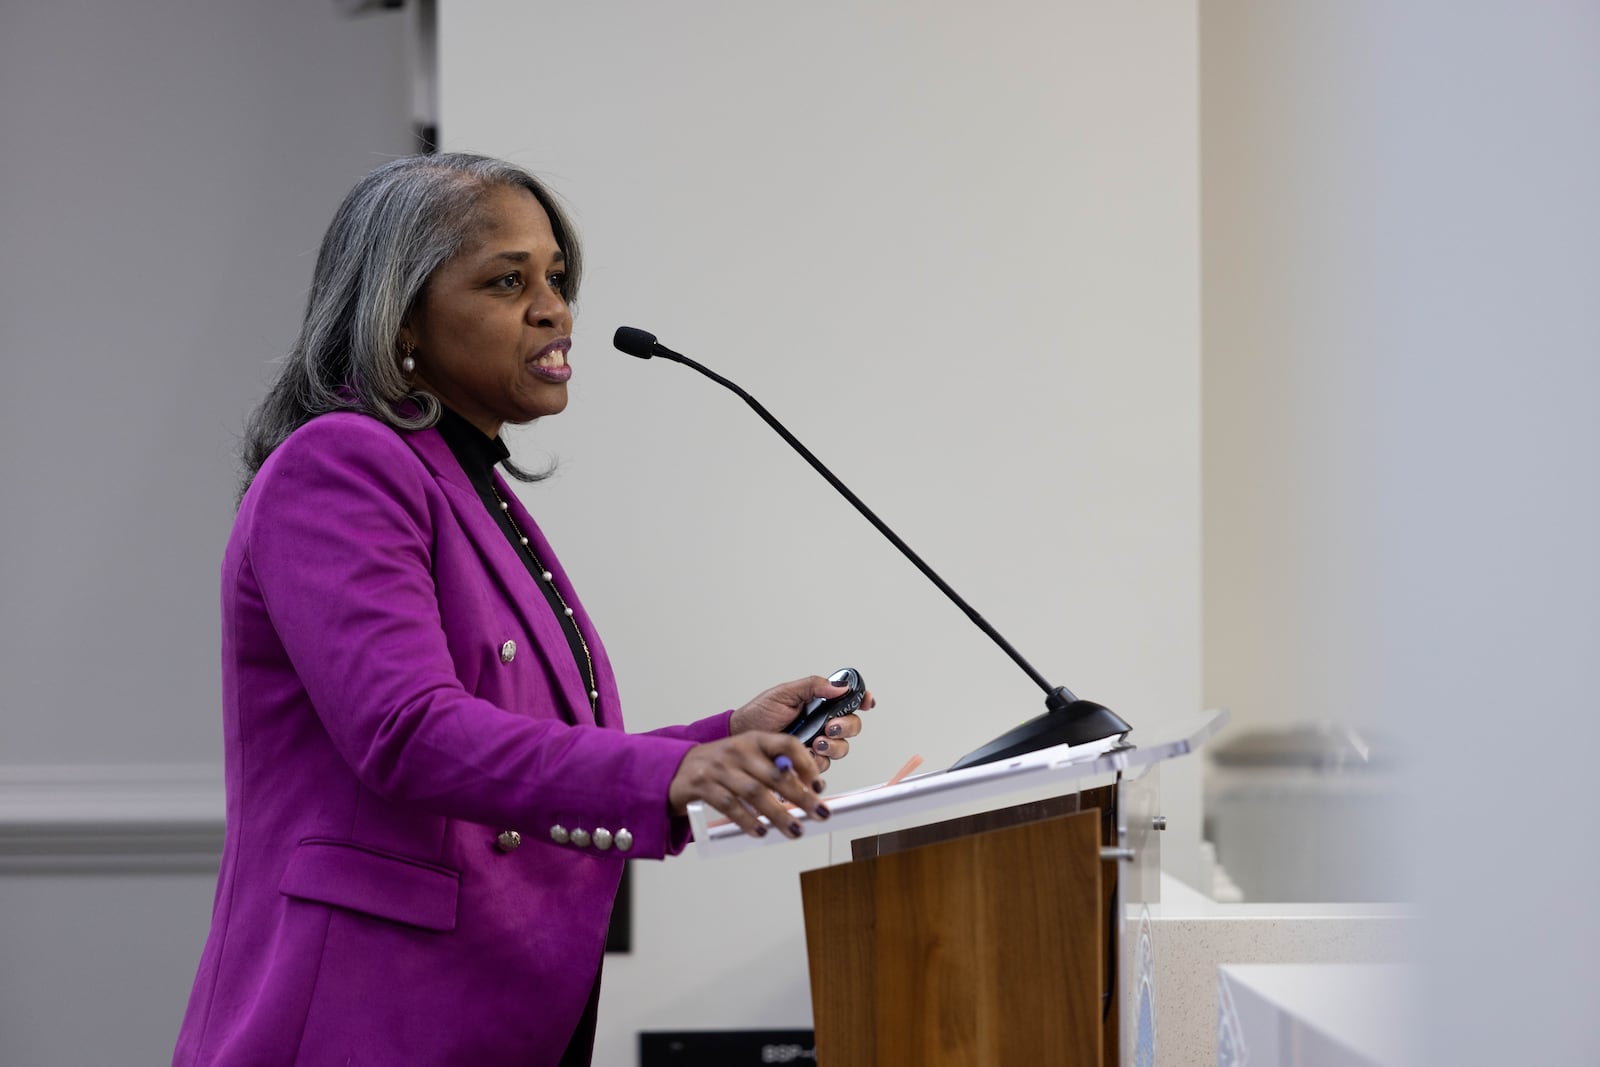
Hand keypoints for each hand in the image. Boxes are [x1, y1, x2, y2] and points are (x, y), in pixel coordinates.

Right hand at [668, 732, 829, 838]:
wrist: (677, 768)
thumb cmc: (721, 766)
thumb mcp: (748, 758)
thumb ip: (773, 770)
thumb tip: (807, 793)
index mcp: (755, 739)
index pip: (787, 744)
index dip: (807, 764)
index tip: (819, 786)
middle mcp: (738, 749)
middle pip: (775, 774)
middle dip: (801, 796)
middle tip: (819, 813)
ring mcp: (719, 767)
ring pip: (755, 792)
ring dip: (778, 814)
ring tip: (795, 829)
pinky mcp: (702, 785)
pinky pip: (730, 805)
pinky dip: (747, 821)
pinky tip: (760, 832)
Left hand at [730, 675, 872, 772]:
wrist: (739, 737)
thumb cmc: (759, 713)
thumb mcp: (784, 693)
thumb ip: (813, 686)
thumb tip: (839, 685)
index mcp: (819, 703)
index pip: (848, 700)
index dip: (862, 700)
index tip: (866, 702)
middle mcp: (822, 723)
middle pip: (852, 725)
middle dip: (847, 726)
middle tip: (830, 727)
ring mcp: (817, 743)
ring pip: (841, 748)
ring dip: (834, 746)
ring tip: (817, 743)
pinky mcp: (808, 763)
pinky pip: (824, 766)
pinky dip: (817, 762)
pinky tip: (806, 756)